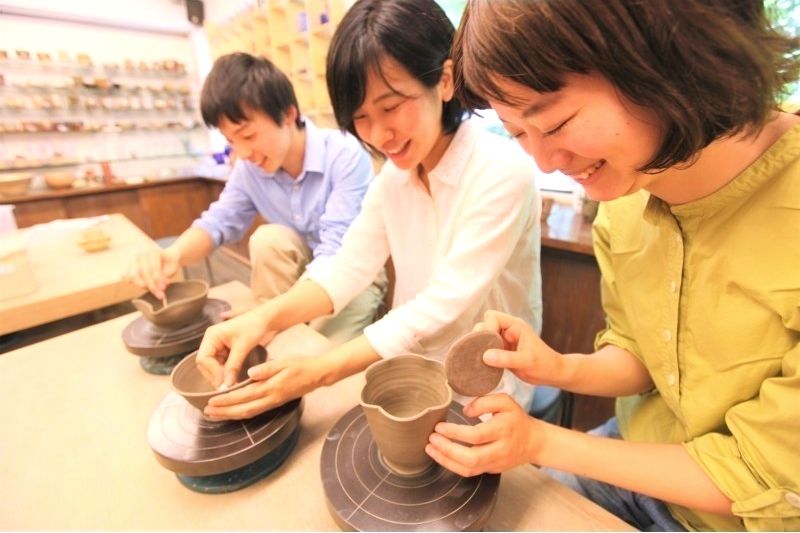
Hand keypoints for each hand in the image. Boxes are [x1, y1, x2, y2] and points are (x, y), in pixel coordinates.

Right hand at [127, 247, 179, 298]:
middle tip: (161, 294)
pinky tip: (144, 287)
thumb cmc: (170, 264)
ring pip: (134, 276)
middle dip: (152, 285)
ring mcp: (135, 261)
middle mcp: (142, 255)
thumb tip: (161, 286)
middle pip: (144, 273)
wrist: (166, 258)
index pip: (154, 268)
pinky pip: (130, 278)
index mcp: (153, 252)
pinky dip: (136, 283)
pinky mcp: (131, 267)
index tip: (164, 288)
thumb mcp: (173, 268)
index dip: (158, 279)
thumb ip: (166, 276)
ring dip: (143, 286)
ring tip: (156, 293)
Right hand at [195, 308, 274, 388]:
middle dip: (215, 376)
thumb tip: (225, 386)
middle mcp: (210, 341)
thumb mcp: (243, 347)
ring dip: (219, 376)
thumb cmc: (253, 327)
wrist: (263, 320)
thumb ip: (233, 366)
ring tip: (231, 384)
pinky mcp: (222, 352)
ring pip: (211, 367)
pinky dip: (224, 373)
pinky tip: (232, 378)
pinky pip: (219, 366)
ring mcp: (215, 347)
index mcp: (211, 336)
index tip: (223, 383)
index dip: (212, 372)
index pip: (203, 358)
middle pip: (204, 364)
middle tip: (227, 387)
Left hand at [203, 355, 326, 419]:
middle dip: (224, 412)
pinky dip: (240, 413)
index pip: (244, 396)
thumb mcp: (285, 362)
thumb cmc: (301, 365)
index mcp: (271, 388)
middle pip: (243, 410)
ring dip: (230, 415)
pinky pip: (254, 411)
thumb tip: (250, 374)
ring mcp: (273, 403)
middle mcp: (270, 399)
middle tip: (207, 411)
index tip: (211, 401)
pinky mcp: (274, 403)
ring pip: (248, 413)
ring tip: (215, 414)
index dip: (226, 400)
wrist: (318, 375)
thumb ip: (267, 368)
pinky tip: (233, 412)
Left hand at [426, 393, 544, 476]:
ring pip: (468, 469)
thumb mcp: (505, 402)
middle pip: (471, 458)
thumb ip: (484, 401)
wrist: (533, 442)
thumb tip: (465, 411)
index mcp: (503, 430)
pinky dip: (452, 465)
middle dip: (447, 450)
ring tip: (430, 449)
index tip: (440, 426)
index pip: (476, 436)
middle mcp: (500, 449)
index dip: (455, 433)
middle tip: (431, 439)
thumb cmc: (516, 419)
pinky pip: (470, 472)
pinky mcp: (491, 470)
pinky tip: (441, 455)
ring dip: (446, 461)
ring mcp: (495, 463)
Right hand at [475, 310, 562, 384]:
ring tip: (479, 359)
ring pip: (483, 336)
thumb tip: (485, 356)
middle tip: (480, 352)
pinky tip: (483, 365)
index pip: (492, 317)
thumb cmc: (544, 364)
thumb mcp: (527, 361)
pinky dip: (482, 354)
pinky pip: (486, 348)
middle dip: (480, 336)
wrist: (552, 374)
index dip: (486, 328)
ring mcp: (504, 340)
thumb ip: (507, 358)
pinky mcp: (501, 351)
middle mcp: (508, 330)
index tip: (486, 345)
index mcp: (515, 325)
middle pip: (485, 324)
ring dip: (479, 346)